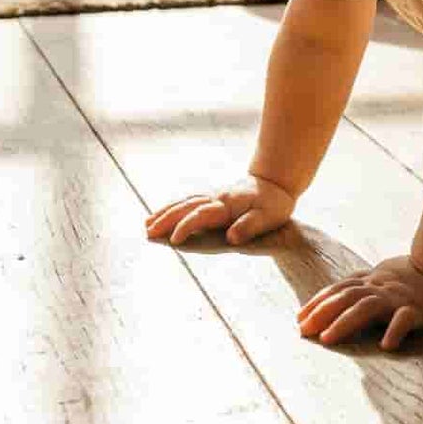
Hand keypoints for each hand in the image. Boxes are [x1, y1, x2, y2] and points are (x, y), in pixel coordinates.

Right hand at [144, 174, 295, 246]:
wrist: (275, 182)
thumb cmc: (273, 204)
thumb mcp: (268, 217)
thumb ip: (249, 226)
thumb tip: (231, 238)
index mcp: (227, 205)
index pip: (201, 215)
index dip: (186, 227)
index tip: (174, 240)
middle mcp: (216, 198)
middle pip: (186, 207)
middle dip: (166, 218)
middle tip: (147, 232)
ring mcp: (212, 196)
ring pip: (184, 202)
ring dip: (165, 212)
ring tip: (147, 223)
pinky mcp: (212, 197)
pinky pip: (188, 200)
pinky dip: (173, 206)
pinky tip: (164, 213)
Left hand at [296, 255, 422, 350]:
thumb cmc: (410, 276)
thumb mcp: (381, 276)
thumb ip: (360, 286)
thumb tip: (330, 298)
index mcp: (371, 281)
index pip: (339, 290)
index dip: (317, 303)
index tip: (299, 318)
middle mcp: (380, 287)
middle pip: (346, 297)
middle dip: (322, 313)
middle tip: (303, 331)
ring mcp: (398, 298)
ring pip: (367, 307)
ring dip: (345, 322)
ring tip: (327, 338)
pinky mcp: (418, 310)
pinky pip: (405, 319)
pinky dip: (395, 330)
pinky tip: (386, 345)